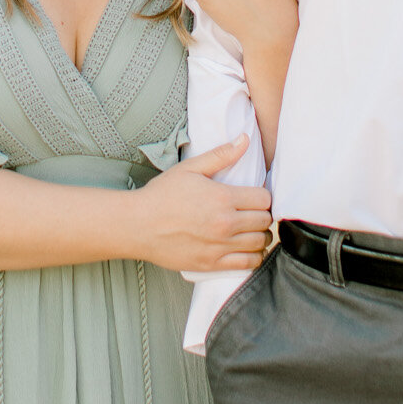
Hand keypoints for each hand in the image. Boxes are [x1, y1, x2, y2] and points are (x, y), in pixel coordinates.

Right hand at [127, 134, 272, 272]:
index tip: (254, 196)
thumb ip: (221, 155)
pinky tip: (245, 248)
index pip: (264, 199)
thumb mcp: (190, 168)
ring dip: (260, 235)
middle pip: (265, 221)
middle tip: (252, 212)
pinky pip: (248, 263)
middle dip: (262, 214)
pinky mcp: (212, 264)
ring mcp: (220, 246)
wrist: (138, 225)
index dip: (262, 196)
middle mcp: (225, 223)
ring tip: (249, 229)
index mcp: (222, 198)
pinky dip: (253, 256)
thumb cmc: (161, 195)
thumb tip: (245, 139)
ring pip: (260, 242)